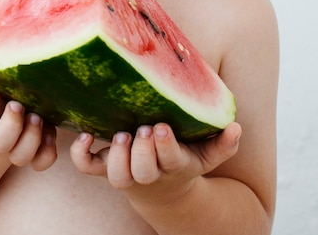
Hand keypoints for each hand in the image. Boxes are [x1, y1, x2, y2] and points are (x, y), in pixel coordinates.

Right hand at [0, 55, 56, 169]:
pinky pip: (42, 160)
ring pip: (21, 156)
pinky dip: (46, 152)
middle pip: (0, 144)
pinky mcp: (39, 146)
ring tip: (36, 116)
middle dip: (10, 126)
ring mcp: (19, 143)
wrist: (9, 101)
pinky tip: (51, 133)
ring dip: (30, 139)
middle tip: (17, 105)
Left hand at [70, 122, 240, 203]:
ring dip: (118, 157)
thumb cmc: (185, 160)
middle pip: (143, 172)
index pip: (172, 161)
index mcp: (174, 165)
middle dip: (142, 152)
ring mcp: (125, 171)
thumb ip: (224, 143)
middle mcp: (148, 172)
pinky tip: (85, 134)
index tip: (163, 127)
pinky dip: (81, 154)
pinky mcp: (105, 166)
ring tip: (121, 135)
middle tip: (143, 129)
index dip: (166, 147)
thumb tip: (236, 127)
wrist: (162, 189)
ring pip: (117, 176)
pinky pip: (87, 166)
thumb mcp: (208, 154)